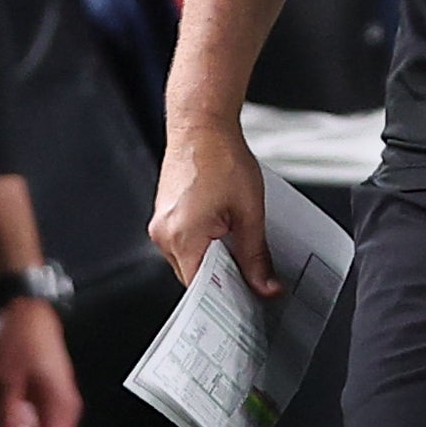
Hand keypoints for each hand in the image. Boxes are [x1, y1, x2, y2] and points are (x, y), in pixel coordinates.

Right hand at [151, 113, 275, 296]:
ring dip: (214, 259)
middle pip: (195, 277)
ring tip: (237, 241)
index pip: (202, 290)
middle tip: (254, 275)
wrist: (201, 125)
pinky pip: (185, 243)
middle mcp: (164, 234)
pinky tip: (224, 230)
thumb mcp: (250, 212)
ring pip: (190, 261)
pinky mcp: (164, 216)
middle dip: (224, 278)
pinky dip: (205, 244)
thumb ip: (256, 256)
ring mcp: (161, 224)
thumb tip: (264, 286)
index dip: (227, 298)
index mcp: (182, 237)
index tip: (249, 302)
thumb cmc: (220, 156)